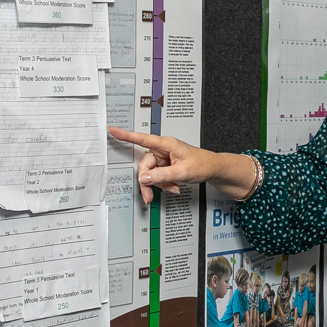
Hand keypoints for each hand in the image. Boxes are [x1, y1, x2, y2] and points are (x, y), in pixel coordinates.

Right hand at [107, 128, 249, 203]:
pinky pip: (158, 177)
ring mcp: (164, 158)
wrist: (213, 169)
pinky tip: (173, 186)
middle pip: (145, 165)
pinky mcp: (166, 166)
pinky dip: (164, 184)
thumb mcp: (182, 172)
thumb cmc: (202, 164)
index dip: (126, 135)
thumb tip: (145, 178)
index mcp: (166, 144)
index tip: (113, 131)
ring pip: (151, 174)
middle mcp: (163, 149)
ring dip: (159, 184)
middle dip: (149, 181)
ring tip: (173, 188)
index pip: (142, 139)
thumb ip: (162, 175)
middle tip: (150, 195)